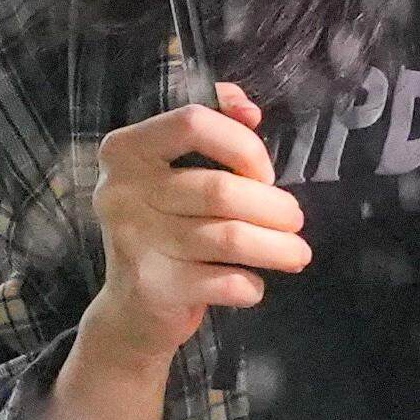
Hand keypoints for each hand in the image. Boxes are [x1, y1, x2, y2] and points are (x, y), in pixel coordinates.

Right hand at [83, 88, 311, 364]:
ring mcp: (134, 242)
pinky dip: (251, 284)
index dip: (242, 144)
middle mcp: (121, 192)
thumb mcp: (177, 169)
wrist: (130, 310)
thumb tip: (248, 108)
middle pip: (219, 189)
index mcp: (126, 150)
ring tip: (298, 252)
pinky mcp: (154, 288)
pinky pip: (225, 281)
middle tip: (293, 218)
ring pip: (229, 238)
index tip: (262, 172)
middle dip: (273, 206)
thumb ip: (213, 126)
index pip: (192, 122)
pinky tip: (254, 283)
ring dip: (277, 247)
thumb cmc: (167, 225)